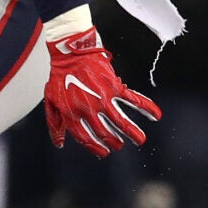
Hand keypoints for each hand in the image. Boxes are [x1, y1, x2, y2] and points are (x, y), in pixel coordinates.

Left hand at [44, 19, 160, 155]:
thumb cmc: (60, 78)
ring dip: (133, 132)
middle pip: (105, 133)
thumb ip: (55, 125)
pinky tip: (155, 115)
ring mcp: (103, 99)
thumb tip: (60, 144)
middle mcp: (88, 109)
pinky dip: (147, 107)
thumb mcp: (51, 103)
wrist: (70, 55)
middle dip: (115, 142)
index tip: (103, 153)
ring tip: (140, 140)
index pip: (85, 138)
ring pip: (121, 121)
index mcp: (72, 114)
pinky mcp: (115, 87)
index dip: (95, 148)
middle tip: (120, 146)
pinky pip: (133, 100)